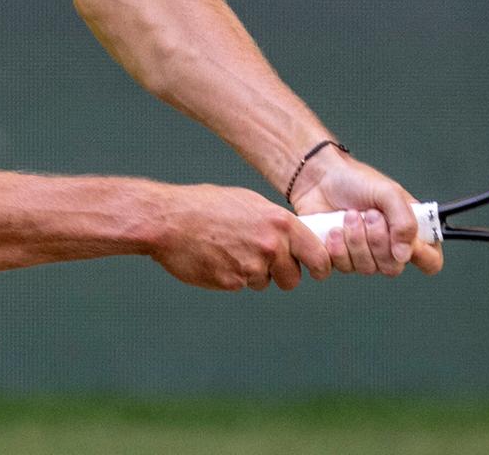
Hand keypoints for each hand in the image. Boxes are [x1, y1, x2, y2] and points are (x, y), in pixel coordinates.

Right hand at [145, 184, 331, 290]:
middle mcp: (271, 246)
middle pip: (293, 277)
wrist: (169, 221)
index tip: (318, 270)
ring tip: (230, 252)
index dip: (319, 265)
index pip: (317, 254)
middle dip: (282, 274)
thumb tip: (292, 238)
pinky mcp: (232, 283)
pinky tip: (217, 259)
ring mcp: (252, 267)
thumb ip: (274, 223)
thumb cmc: (206, 206)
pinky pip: (242, 286)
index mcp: (279, 222)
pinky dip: (233, 277)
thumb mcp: (248, 202)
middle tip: (262, 261)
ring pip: (265, 282)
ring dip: (254, 275)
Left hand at [289, 148, 444, 276]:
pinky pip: (341, 268)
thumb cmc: (358, 182)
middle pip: (393, 268)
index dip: (422, 256)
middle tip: (369, 214)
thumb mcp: (388, 193)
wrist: (320, 178)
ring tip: (348, 215)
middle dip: (377, 240)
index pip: (431, 261)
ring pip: (366, 269)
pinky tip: (333, 229)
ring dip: (355, 239)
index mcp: (408, 232)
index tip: (408, 240)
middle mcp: (389, 248)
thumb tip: (404, 255)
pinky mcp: (340, 259)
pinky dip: (336, 248)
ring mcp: (364, 256)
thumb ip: (404, 221)